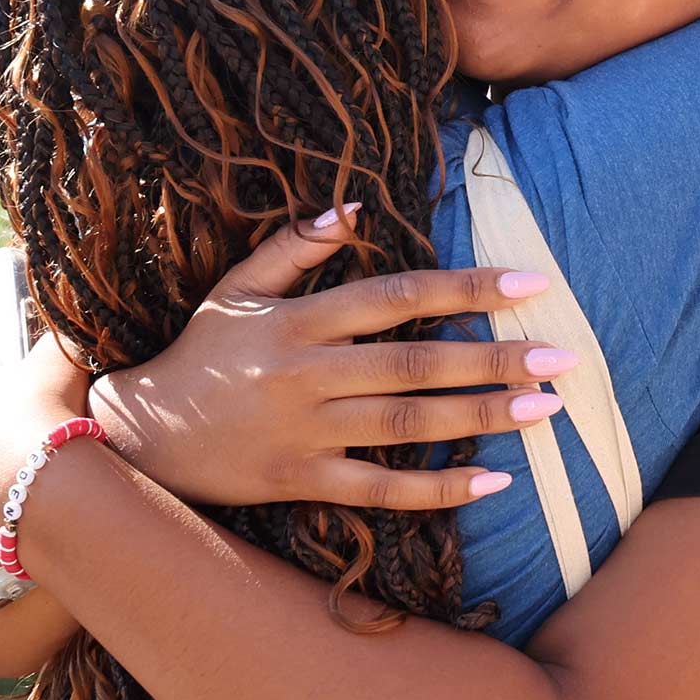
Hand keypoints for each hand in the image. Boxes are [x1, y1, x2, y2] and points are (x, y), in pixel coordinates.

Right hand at [91, 207, 577, 510]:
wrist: (137, 436)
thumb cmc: (196, 355)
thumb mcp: (234, 289)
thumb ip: (294, 247)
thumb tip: (355, 209)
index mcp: (298, 319)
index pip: (396, 295)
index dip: (464, 289)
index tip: (528, 283)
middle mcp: (307, 373)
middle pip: (415, 363)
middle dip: (493, 358)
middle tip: (562, 357)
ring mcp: (305, 431)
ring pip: (407, 424)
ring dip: (482, 417)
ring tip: (546, 410)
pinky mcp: (301, 481)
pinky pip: (380, 490)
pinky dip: (438, 488)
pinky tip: (495, 480)